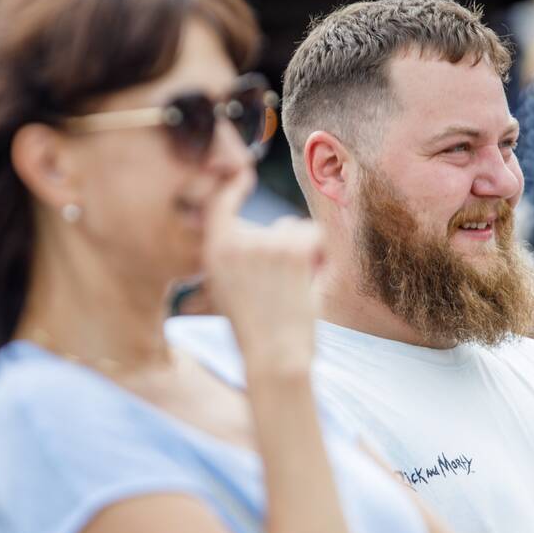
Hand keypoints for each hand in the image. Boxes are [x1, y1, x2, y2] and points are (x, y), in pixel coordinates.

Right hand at [202, 168, 322, 375]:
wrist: (274, 357)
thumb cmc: (253, 332)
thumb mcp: (224, 291)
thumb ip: (231, 258)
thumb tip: (245, 235)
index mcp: (214, 252)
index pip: (219, 204)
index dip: (232, 186)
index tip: (242, 175)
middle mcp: (236, 242)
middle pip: (270, 226)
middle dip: (282, 247)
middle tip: (280, 286)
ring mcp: (265, 243)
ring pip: (293, 229)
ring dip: (300, 250)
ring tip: (293, 287)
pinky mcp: (293, 249)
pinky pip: (314, 235)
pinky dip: (319, 254)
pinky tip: (308, 279)